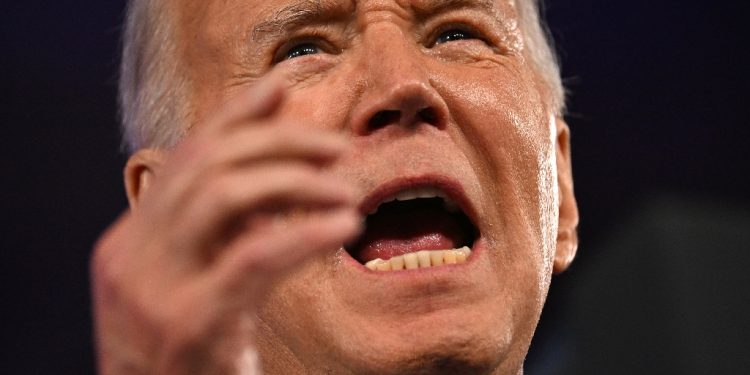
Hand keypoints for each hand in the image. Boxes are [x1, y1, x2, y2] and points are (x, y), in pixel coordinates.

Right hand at [91, 74, 360, 373]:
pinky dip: (304, 233)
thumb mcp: (200, 283)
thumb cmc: (190, 359)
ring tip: (346, 189)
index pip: (188, 155)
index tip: (287, 86)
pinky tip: (342, 226)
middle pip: (208, 164)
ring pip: (225, 195)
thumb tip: (281, 170)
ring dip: (296, 180)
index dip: (238, 114)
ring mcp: (152, 290)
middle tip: (338, 147)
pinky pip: (253, 257)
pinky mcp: (188, 324)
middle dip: (280, 143)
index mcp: (130, 241)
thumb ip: (229, 231)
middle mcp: (130, 255)